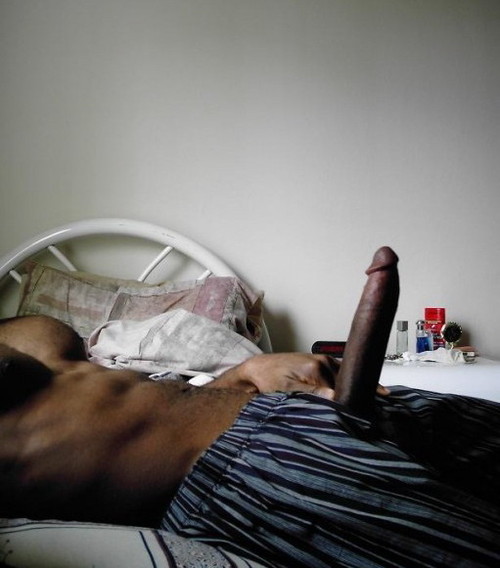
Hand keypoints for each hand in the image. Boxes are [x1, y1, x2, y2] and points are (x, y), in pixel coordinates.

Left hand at [212, 353, 389, 399]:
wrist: (258, 368)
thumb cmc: (268, 379)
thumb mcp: (286, 390)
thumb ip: (311, 394)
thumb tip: (335, 398)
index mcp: (317, 367)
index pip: (342, 389)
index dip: (352, 404)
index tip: (366, 415)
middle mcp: (324, 361)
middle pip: (348, 383)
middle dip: (360, 396)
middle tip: (380, 412)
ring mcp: (324, 361)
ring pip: (347, 378)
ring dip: (359, 390)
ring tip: (382, 401)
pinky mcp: (322, 363)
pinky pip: (343, 373)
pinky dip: (354, 382)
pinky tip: (372, 389)